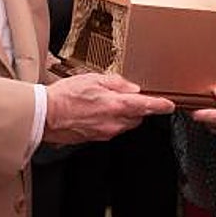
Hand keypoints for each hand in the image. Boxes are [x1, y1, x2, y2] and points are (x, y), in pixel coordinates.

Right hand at [44, 72, 173, 144]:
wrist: (45, 115)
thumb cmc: (65, 95)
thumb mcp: (92, 79)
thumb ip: (116, 83)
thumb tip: (132, 88)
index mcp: (116, 105)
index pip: (147, 106)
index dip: (161, 105)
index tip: (170, 105)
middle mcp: (114, 122)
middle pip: (138, 118)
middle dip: (137, 109)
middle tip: (124, 97)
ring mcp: (105, 132)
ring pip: (124, 124)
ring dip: (122, 115)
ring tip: (104, 103)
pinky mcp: (96, 138)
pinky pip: (110, 129)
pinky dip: (108, 121)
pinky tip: (94, 112)